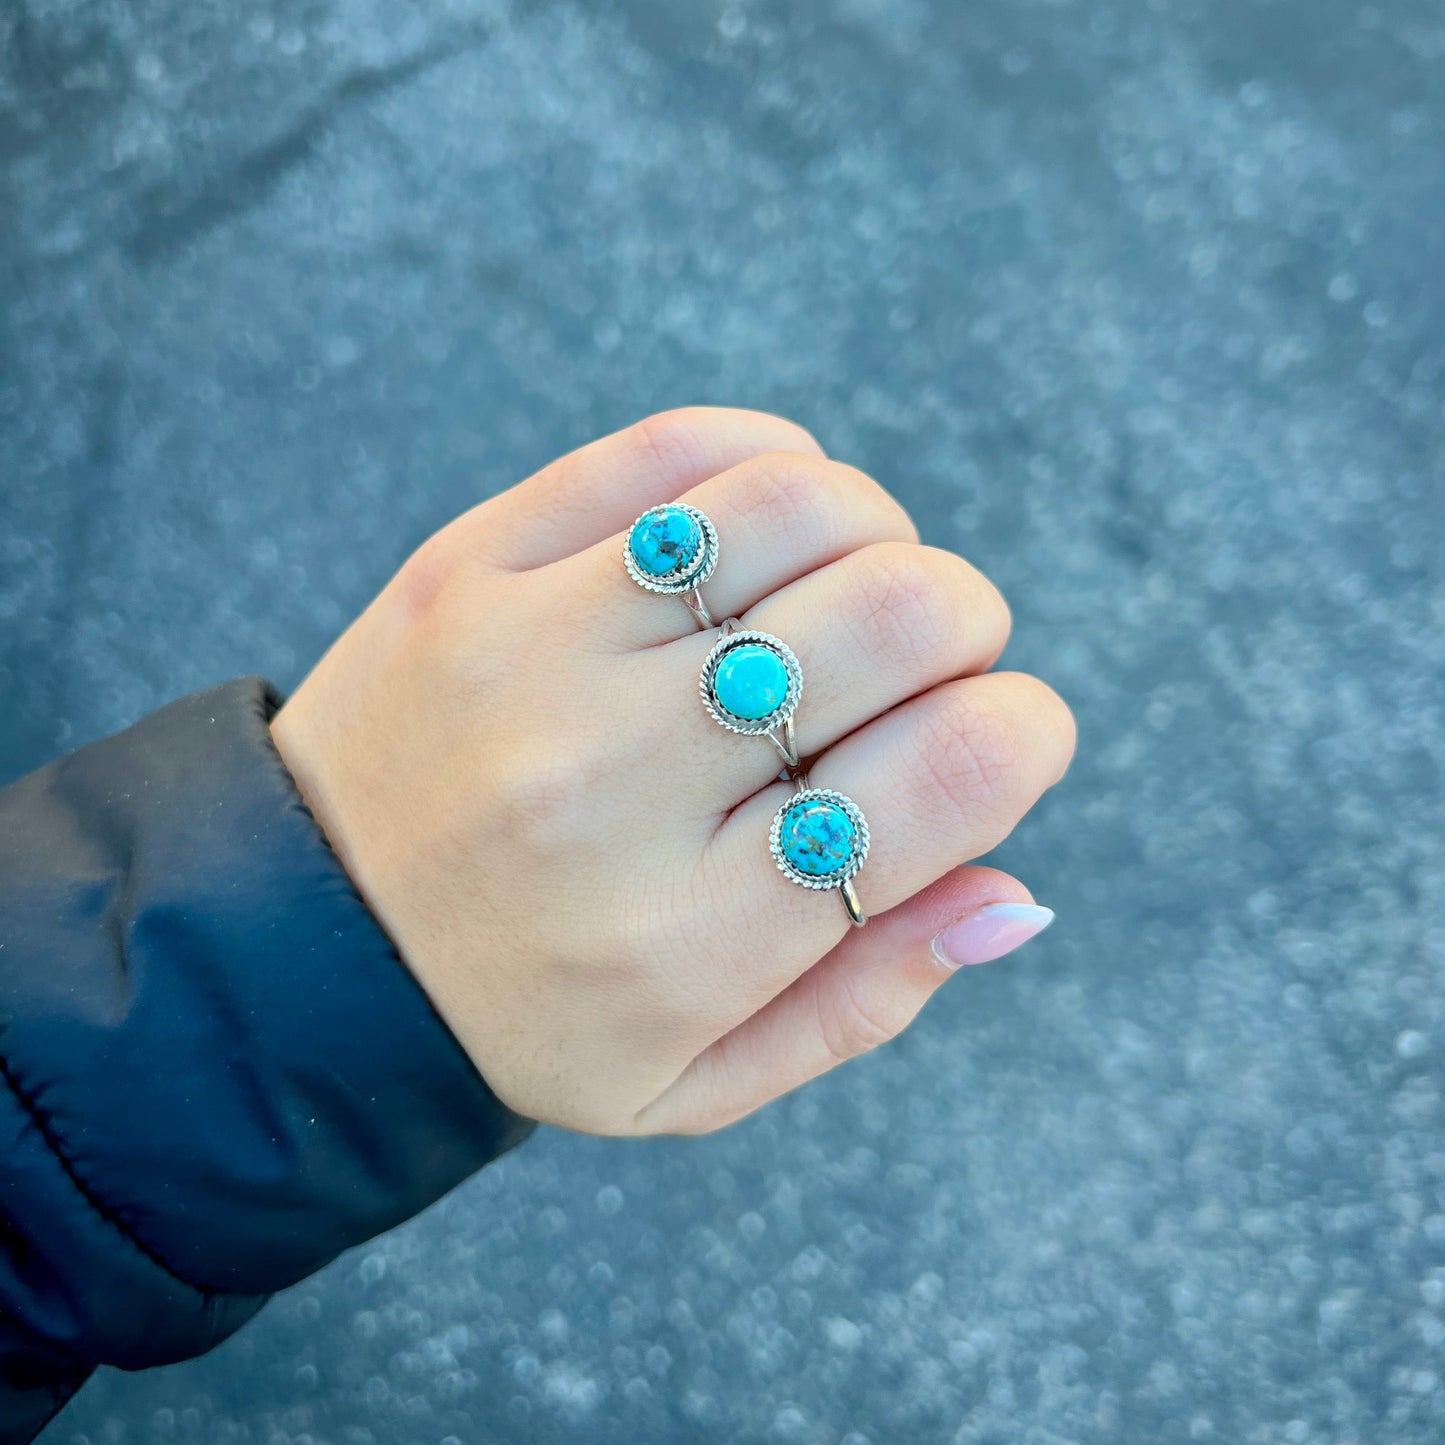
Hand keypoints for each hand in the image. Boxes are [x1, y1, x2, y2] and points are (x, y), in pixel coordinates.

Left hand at [269, 407, 1075, 1134]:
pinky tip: (768, 526)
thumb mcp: (695, 1079)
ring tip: (844, 590)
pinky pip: (670, 452)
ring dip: (876, 533)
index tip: (1005, 734)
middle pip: (894, 615)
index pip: (951, 773)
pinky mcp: (473, 563)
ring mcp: (533, 651)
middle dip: (967, 622)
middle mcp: (614, 782)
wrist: (298, 944)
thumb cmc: (526, 1015)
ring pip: (796, 504)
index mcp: (692, 936)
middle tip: (932, 659)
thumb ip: (866, 998)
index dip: (1026, 730)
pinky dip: (768, 461)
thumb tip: (1017, 890)